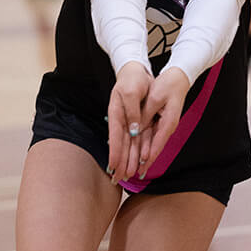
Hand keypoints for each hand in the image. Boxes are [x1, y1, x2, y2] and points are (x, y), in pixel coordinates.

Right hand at [106, 60, 154, 183]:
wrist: (136, 71)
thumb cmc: (133, 79)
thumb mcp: (132, 92)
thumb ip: (132, 112)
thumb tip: (134, 131)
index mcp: (116, 113)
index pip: (116, 136)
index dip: (115, 152)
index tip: (113, 167)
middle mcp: (120, 120)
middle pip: (120, 145)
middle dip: (118, 162)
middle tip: (117, 180)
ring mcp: (126, 122)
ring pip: (127, 144)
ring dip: (126, 160)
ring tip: (125, 176)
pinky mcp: (134, 121)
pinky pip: (134, 139)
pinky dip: (134, 151)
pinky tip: (133, 161)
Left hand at [106, 63, 188, 183]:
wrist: (179, 78)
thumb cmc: (169, 85)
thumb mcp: (155, 97)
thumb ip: (145, 114)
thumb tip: (135, 130)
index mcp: (168, 122)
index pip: (157, 143)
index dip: (148, 156)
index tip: (140, 168)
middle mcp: (166, 128)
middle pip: (153, 149)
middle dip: (142, 163)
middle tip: (131, 176)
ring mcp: (163, 126)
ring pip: (150, 145)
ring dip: (141, 158)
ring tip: (131, 171)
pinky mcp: (159, 123)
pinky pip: (149, 138)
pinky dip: (142, 147)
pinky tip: (135, 156)